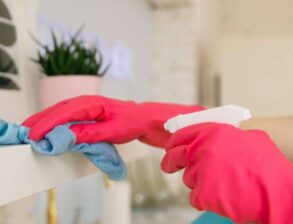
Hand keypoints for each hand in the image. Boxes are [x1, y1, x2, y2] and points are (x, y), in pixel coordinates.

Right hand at [23, 95, 203, 146]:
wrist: (143, 119)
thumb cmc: (132, 122)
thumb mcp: (112, 131)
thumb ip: (89, 134)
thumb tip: (66, 137)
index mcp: (93, 103)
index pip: (65, 112)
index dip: (48, 124)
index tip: (35, 134)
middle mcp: (86, 102)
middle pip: (58, 110)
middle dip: (40, 120)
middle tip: (24, 133)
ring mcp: (86, 107)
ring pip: (60, 112)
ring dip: (45, 121)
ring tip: (30, 131)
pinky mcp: (86, 114)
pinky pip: (66, 116)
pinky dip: (55, 122)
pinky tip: (47, 129)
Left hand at [161, 123, 292, 222]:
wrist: (278, 191)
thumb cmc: (269, 166)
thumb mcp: (252, 138)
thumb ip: (231, 135)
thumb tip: (225, 138)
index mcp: (213, 132)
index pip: (182, 134)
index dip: (174, 142)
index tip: (171, 148)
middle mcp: (203, 149)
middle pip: (175, 156)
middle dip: (170, 162)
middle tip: (169, 166)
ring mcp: (201, 171)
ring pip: (189, 179)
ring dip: (200, 183)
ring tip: (223, 185)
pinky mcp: (202, 193)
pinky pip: (195, 198)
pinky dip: (206, 200)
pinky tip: (224, 197)